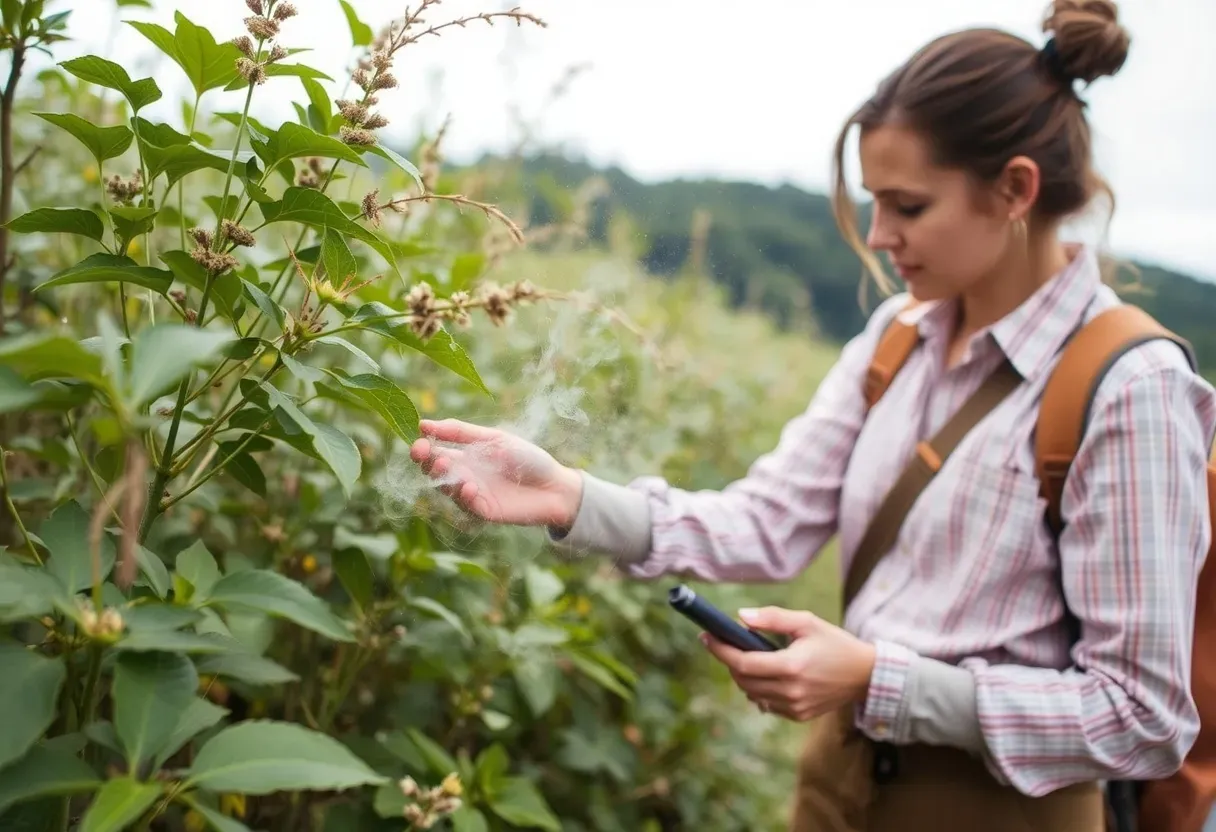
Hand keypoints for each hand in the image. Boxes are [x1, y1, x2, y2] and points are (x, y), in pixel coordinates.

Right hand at [409, 418, 583, 527]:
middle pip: (434, 470)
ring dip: (442, 477)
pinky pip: (466, 505)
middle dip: (426, 461)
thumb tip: (424, 424)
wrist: (556, 485)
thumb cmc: (528, 458)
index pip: (434, 451)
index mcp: (466, 455)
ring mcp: (473, 494)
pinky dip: (464, 495)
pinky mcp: (484, 510)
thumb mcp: (494, 439)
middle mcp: (465, 475)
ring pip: (446, 488)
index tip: (418, 440)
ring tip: (445, 464)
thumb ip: (460, 433)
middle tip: (424, 453)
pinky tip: (469, 486)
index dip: (423, 447)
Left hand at [701, 606, 876, 721]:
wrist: (865, 675)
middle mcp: (791, 691)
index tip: (706, 637)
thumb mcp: (806, 622)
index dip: (720, 650)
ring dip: (743, 676)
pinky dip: (759, 689)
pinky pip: (766, 704)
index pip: (743, 663)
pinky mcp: (798, 716)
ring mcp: (794, 707)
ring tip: (747, 657)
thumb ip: (772, 618)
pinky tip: (766, 674)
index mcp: (792, 666)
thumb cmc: (834, 643)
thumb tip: (740, 617)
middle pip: (742, 680)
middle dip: (729, 661)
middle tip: (725, 643)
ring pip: (751, 694)